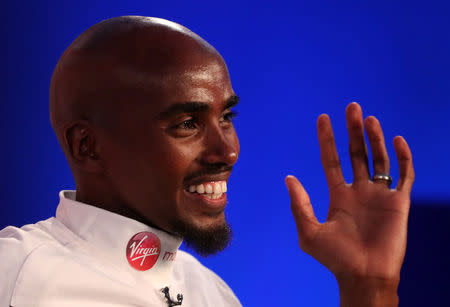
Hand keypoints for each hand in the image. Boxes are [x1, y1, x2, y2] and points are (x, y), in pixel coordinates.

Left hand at [285, 102, 413, 305]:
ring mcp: (380, 195)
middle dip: (353, 131)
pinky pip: (404, 175)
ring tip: (369, 119)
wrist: (364, 276)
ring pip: (378, 159)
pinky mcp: (399, 202)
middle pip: (357, 153)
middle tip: (352, 107)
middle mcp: (359, 191)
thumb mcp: (309, 232)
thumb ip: (299, 204)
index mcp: (338, 195)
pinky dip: (402, 158)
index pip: (332, 160)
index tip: (323, 118)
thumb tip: (288, 177)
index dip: (327, 139)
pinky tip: (397, 140)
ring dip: (375, 138)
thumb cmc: (336, 258)